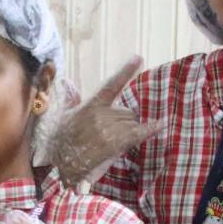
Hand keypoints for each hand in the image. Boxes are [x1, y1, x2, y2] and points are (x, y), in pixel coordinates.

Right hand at [35, 56, 163, 191]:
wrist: (62, 165)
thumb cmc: (62, 142)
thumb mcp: (64, 117)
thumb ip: (70, 99)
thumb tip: (66, 82)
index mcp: (91, 106)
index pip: (111, 85)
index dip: (126, 71)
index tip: (139, 58)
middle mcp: (101, 115)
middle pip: (127, 111)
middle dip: (124, 120)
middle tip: (111, 133)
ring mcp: (108, 130)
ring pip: (132, 123)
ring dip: (129, 131)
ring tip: (114, 141)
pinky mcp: (114, 144)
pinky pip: (138, 134)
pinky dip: (150, 129)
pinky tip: (160, 124)